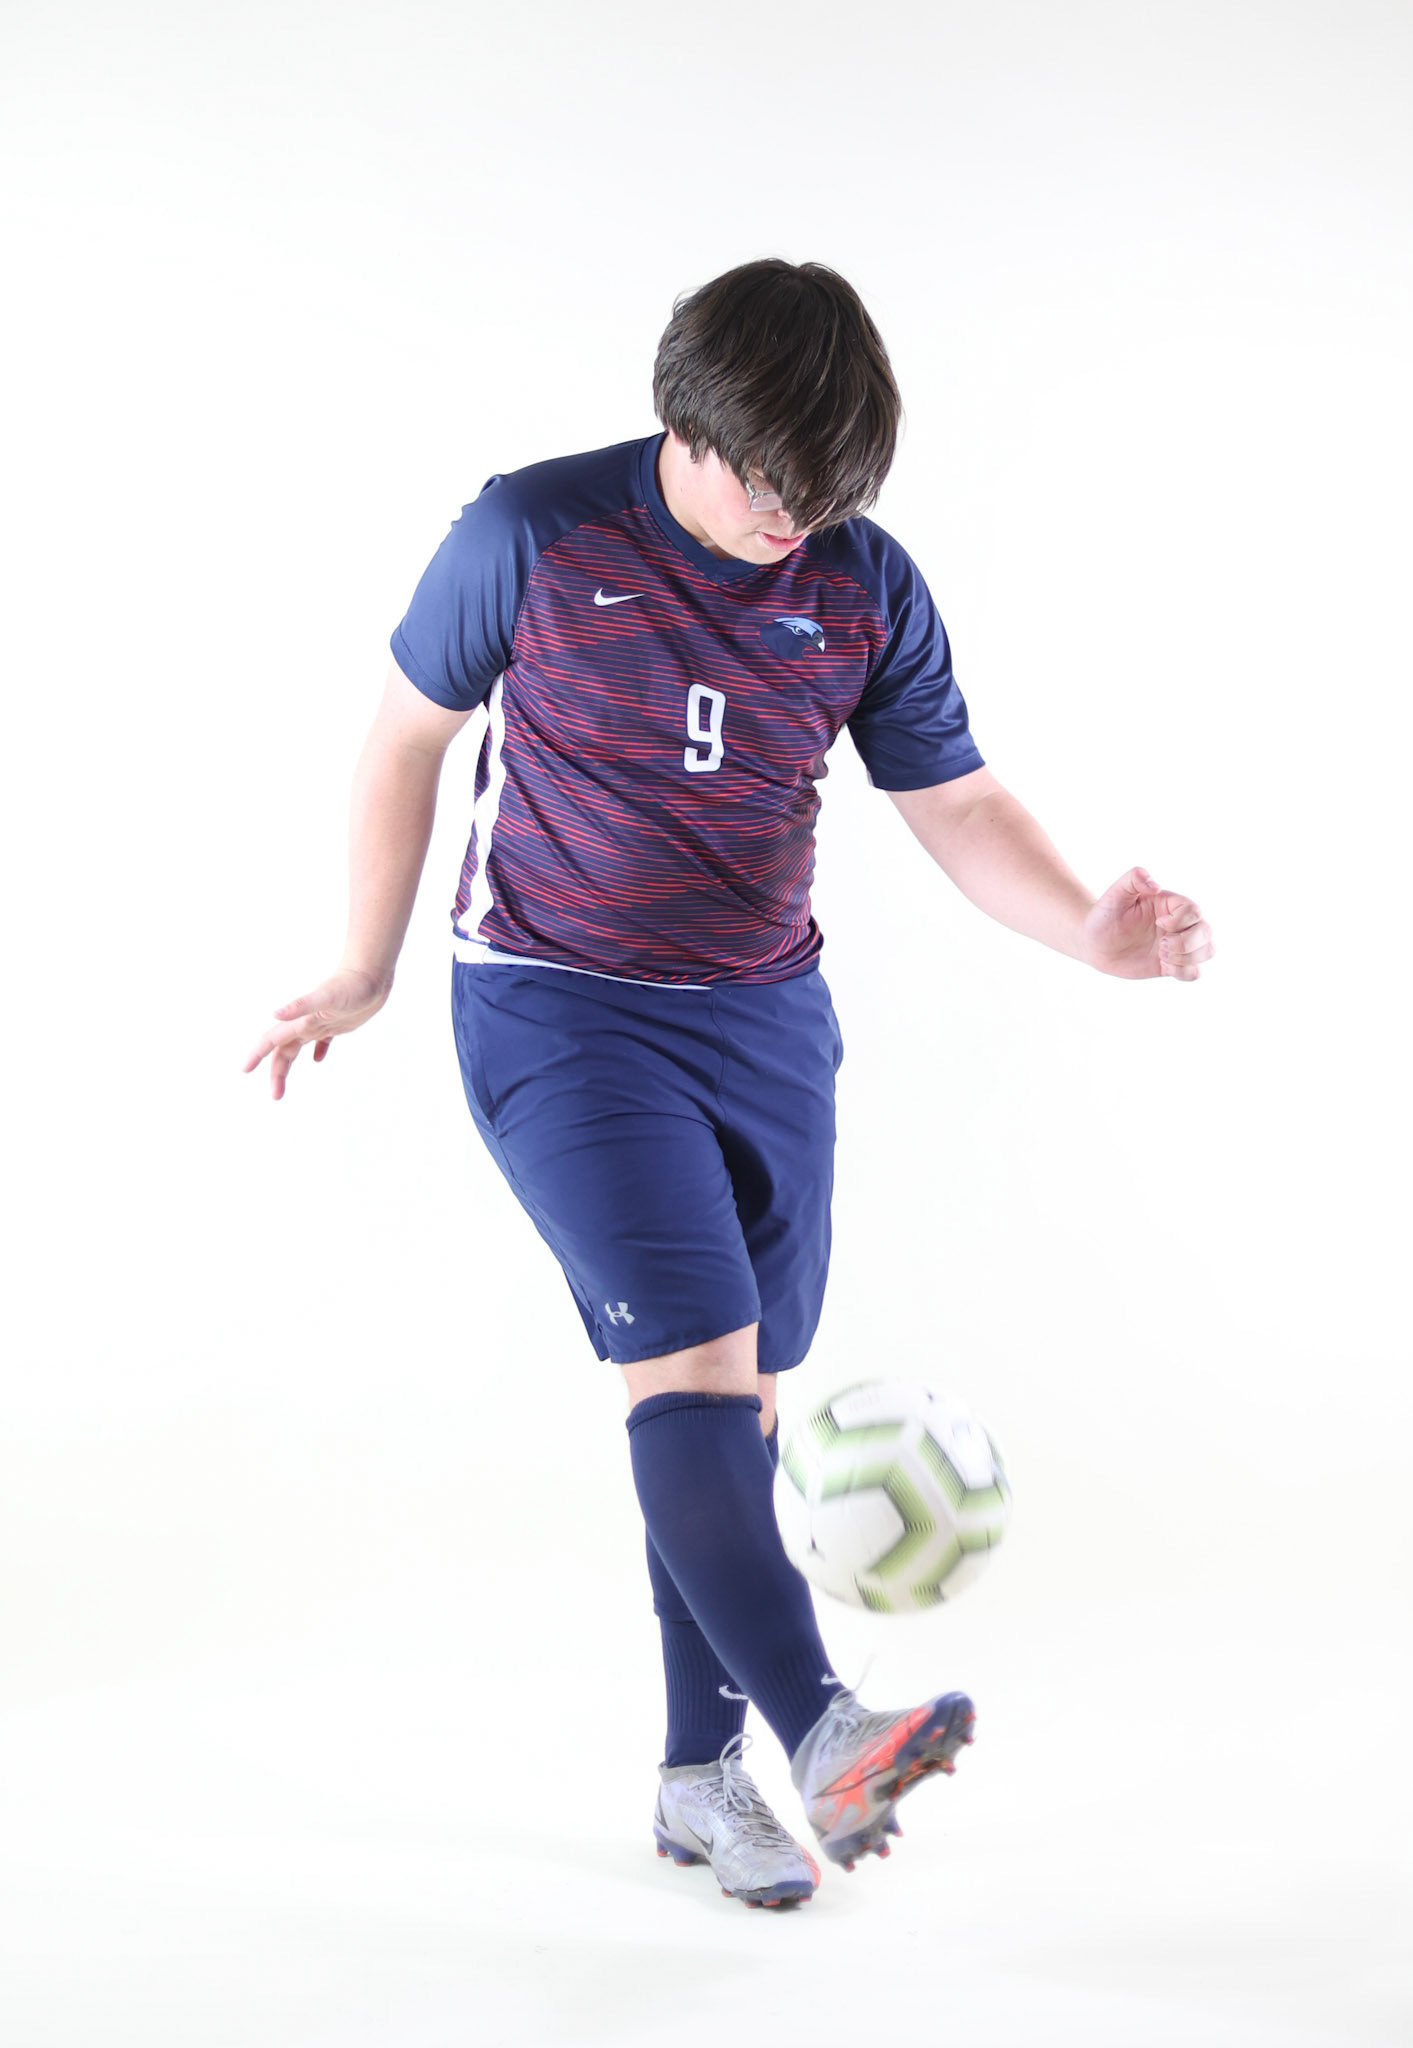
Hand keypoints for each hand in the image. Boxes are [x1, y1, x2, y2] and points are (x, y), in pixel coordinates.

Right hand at [244, 966, 391, 1098]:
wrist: (372, 974)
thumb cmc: (351, 984)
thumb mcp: (327, 997)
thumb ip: (301, 1005)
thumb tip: (274, 1013)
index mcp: (302, 1020)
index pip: (273, 1040)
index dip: (257, 1054)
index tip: (244, 1070)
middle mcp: (307, 1023)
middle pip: (284, 1051)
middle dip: (276, 1072)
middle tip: (276, 1095)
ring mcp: (322, 1023)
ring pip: (297, 1048)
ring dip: (288, 1066)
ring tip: (283, 1085)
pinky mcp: (338, 1023)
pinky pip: (323, 1041)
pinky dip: (318, 1051)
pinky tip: (318, 1059)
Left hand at [1079, 867, 1213, 981]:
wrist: (1094, 943)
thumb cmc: (1105, 916)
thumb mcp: (1115, 894)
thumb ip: (1134, 879)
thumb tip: (1155, 885)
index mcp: (1169, 905)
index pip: (1194, 911)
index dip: (1181, 920)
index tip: (1157, 923)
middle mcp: (1178, 924)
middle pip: (1206, 931)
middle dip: (1186, 943)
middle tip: (1161, 945)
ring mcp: (1177, 944)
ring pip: (1207, 951)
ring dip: (1188, 957)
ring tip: (1162, 955)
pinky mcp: (1171, 964)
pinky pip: (1194, 972)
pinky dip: (1184, 972)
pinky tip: (1163, 966)